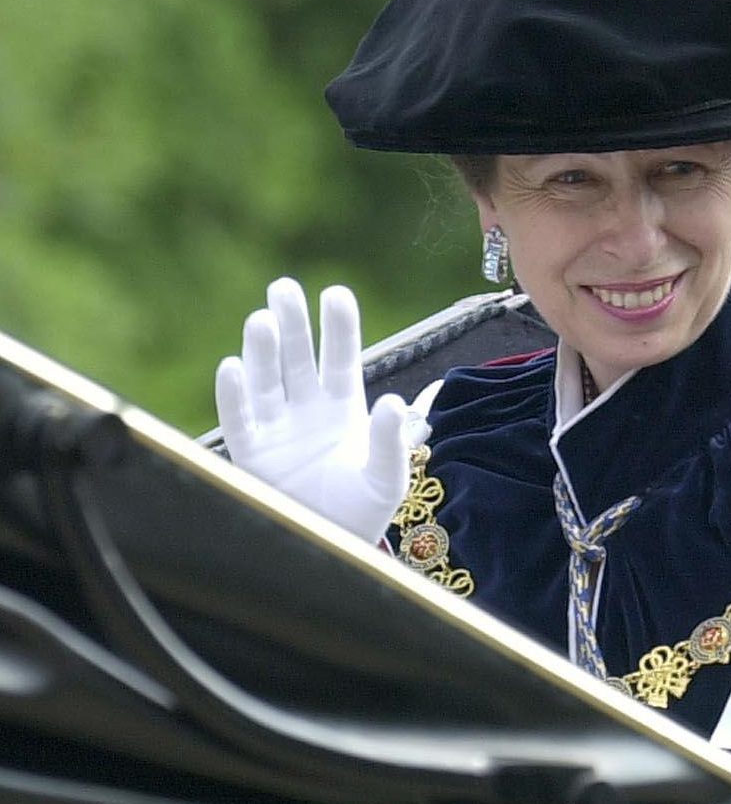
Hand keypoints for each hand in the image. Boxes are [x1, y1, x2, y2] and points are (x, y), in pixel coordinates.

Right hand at [214, 278, 417, 540]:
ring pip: (266, 380)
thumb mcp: (388, 478)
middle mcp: (307, 409)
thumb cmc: (363, 511)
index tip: (336, 293)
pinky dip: (234, 395)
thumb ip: (390, 442)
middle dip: (293, 324)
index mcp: (344, 407)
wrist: (330, 550)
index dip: (338, 328)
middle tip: (284, 287)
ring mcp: (277, 429)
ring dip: (263, 351)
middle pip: (298, 358)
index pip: (342, 358)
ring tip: (263, 319)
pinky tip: (232, 366)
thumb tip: (392, 402)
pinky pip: (239, 420)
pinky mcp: (251, 454)